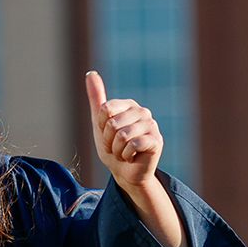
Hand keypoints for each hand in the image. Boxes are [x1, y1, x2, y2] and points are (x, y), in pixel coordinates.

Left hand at [83, 72, 185, 246]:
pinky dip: (127, 155)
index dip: (101, 128)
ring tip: (124, 153)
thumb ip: (96, 98)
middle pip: (112, 123)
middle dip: (109, 142)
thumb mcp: (100, 123)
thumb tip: (90, 73)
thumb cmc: (113, 148)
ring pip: (122, 136)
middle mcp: (142, 111)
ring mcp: (152, 125)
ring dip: (117, 150)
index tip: (108, 135)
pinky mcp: (156, 141)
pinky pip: (133, 144)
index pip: (105, 109)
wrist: (125, 173)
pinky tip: (133, 157)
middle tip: (116, 148)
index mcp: (128, 105)